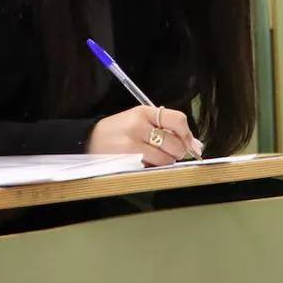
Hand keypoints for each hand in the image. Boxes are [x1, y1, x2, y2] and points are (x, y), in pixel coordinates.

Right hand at [86, 105, 202, 166]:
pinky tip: (142, 164)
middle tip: (167, 153)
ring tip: (151, 158)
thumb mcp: (139, 120)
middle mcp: (138, 126)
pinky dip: (152, 170)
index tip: (191, 145)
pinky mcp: (126, 162)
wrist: (86, 140)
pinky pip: (152, 169)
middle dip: (176, 152)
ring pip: (165, 160)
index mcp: (143, 112)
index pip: (177, 120)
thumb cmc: (118, 131)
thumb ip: (166, 128)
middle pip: (175, 144)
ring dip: (164, 163)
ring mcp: (131, 145)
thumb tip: (196, 145)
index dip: (188, 135)